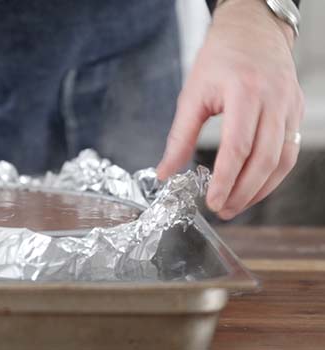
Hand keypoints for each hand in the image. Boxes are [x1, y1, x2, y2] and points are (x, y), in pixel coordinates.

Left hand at [156, 0, 302, 219]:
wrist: (252, 31)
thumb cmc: (219, 59)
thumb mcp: (192, 94)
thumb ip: (179, 136)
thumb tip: (165, 172)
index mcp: (243, 92)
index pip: (237, 147)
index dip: (224, 180)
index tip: (211, 201)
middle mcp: (273, 100)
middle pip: (264, 159)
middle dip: (243, 192)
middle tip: (222, 210)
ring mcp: (290, 106)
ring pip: (283, 160)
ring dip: (260, 189)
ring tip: (236, 205)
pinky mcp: (297, 111)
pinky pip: (290, 151)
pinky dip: (273, 174)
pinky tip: (255, 187)